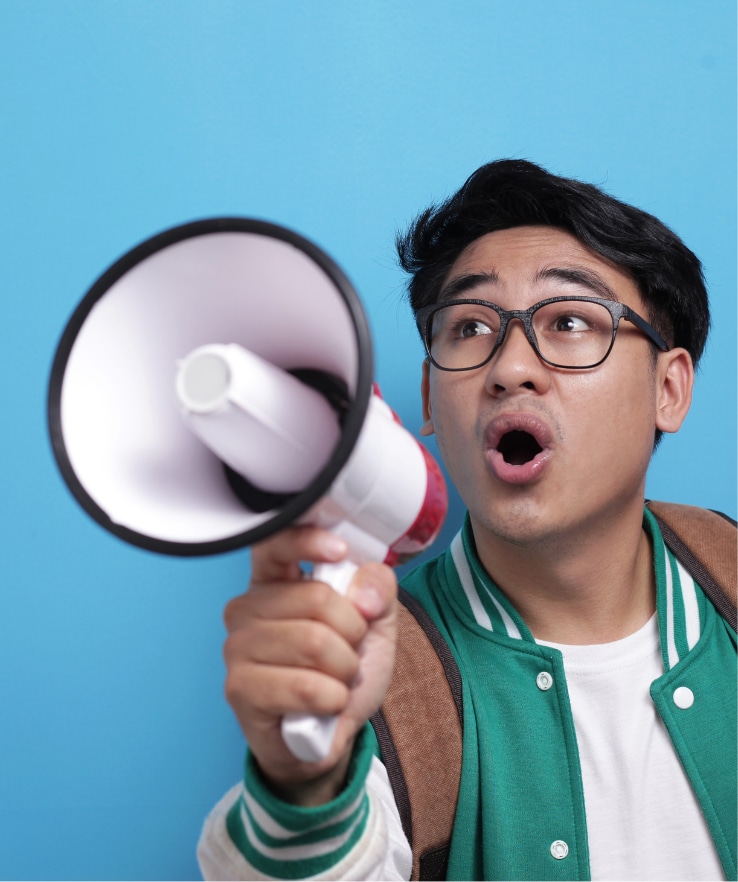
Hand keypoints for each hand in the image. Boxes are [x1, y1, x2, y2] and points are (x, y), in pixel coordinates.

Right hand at [223, 525, 397, 804]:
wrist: (330, 734)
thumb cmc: (342, 670)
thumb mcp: (376, 623)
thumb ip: (378, 590)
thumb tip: (364, 594)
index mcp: (274, 580)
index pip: (275, 543)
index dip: (307, 541)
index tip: (339, 551)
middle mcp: (246, 607)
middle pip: (316, 598)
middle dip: (352, 632)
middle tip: (349, 652)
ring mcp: (237, 647)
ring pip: (314, 642)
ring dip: (345, 669)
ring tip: (337, 679)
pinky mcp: (239, 689)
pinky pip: (304, 686)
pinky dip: (332, 698)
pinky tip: (326, 703)